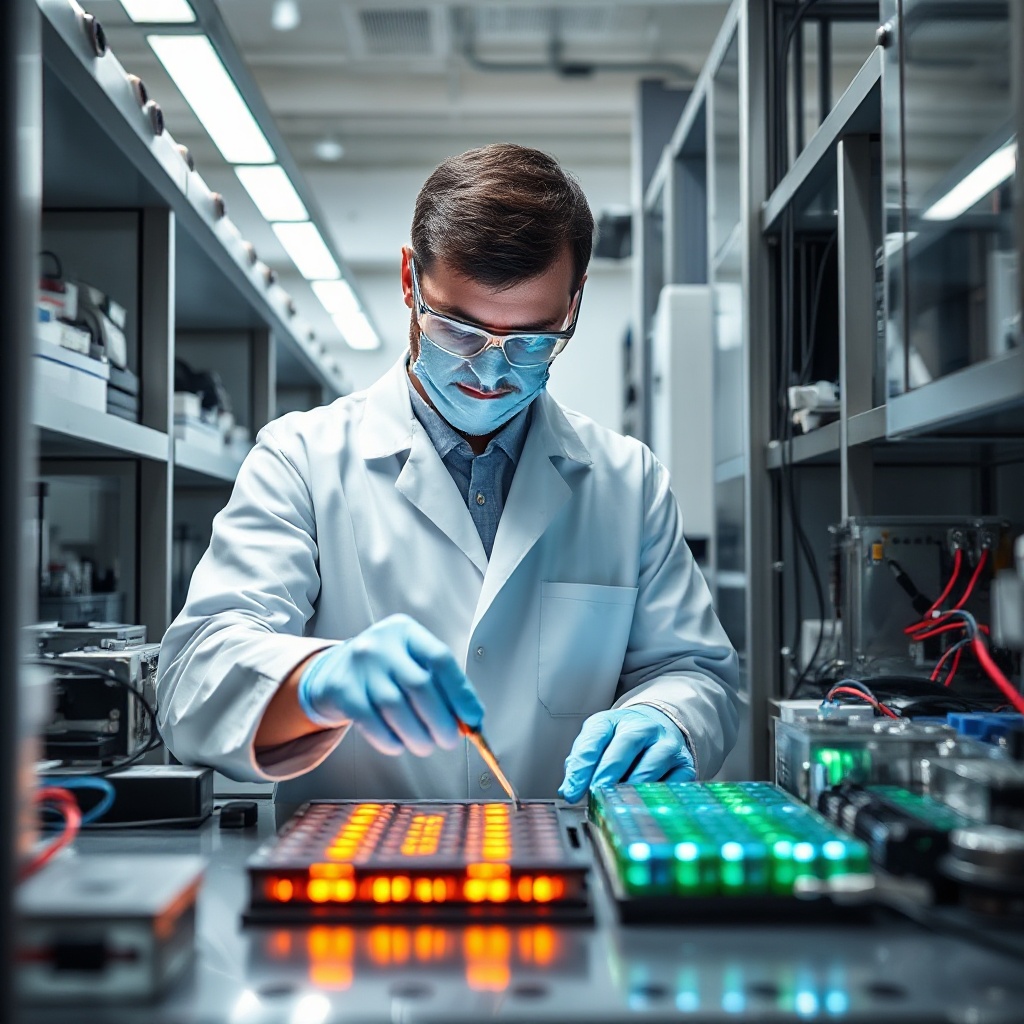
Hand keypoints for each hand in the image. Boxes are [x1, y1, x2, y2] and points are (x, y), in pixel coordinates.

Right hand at [297, 614, 483, 756]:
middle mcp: (381, 644)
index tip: (473, 718)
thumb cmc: (385, 669)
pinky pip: (371, 722)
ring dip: (418, 735)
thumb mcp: (411, 662)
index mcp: (406, 631)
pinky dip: (390, 740)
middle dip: (441, 720)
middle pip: (420, 686)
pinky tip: (399, 744)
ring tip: (426, 746)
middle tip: (450, 740)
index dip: (461, 692)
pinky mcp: (342, 690)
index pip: (440, 659)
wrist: (334, 671)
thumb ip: (440, 685)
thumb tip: (470, 719)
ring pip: (396, 708)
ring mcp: (359, 666)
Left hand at [558, 706, 694, 803]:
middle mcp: (642, 728)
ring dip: (633, 784)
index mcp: (613, 721)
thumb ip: (580, 763)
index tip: (571, 792)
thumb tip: (568, 790)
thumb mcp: (597, 743)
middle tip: (594, 793)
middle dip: (608, 771)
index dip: (581, 766)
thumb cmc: (621, 740)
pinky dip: (658, 795)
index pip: (595, 739)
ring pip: (652, 762)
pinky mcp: (684, 763)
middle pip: (625, 745)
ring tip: (618, 803)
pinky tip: (645, 805)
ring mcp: (666, 744)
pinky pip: (673, 781)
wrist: (659, 727)